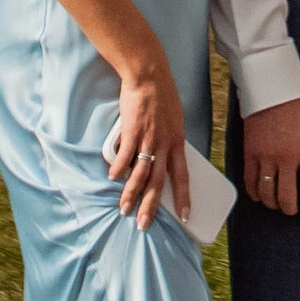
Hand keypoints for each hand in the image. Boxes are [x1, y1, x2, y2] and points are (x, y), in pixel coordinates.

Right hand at [106, 47, 189, 226]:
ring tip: (124, 209)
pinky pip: (124, 155)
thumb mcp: (175, 121)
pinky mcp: (131, 131)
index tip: (186, 217)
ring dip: (131, 194)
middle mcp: (165, 144)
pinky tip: (113, 178)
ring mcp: (148, 138)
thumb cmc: (162, 97)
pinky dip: (118, 168)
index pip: (183, 176)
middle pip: (158, 183)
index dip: (184, 198)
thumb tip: (161, 159)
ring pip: (140, 174)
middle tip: (144, 224)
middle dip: (151, 206)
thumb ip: (169, 140)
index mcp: (178, 142)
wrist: (149, 76)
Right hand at [239, 93, 299, 215]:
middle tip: (292, 209)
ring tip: (277, 203)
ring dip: (273, 204)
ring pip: (267, 194)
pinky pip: (250, 183)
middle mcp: (289, 157)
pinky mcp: (250, 152)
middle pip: (287, 199)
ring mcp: (267, 156)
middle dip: (290, 210)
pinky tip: (260, 195)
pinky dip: (255, 194)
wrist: (274, 90)